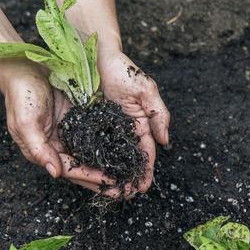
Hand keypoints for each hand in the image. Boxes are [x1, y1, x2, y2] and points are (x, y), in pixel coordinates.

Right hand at [0, 60, 122, 197]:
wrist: (25, 66)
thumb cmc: (21, 94)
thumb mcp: (26, 122)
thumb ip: (38, 148)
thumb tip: (55, 173)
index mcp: (46, 150)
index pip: (71, 169)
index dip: (91, 177)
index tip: (110, 183)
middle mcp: (61, 146)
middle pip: (86, 168)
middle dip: (106, 181)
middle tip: (128, 190)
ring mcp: (73, 133)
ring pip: (95, 156)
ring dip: (112, 167)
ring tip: (132, 176)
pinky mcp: (83, 120)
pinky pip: (100, 137)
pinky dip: (113, 146)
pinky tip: (128, 153)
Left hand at [98, 50, 170, 197]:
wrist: (93, 53)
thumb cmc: (122, 68)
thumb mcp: (146, 89)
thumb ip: (158, 114)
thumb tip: (165, 141)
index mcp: (138, 124)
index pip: (145, 152)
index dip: (145, 170)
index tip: (144, 187)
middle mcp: (121, 130)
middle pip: (126, 159)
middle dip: (128, 178)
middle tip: (126, 196)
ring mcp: (102, 129)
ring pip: (108, 157)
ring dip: (110, 175)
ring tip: (109, 192)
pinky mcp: (83, 125)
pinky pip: (87, 147)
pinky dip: (89, 162)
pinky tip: (88, 175)